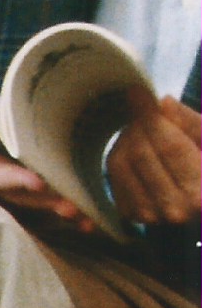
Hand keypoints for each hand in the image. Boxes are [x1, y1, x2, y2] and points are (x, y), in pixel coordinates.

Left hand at [103, 86, 201, 232]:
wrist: (201, 194)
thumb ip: (189, 123)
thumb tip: (162, 104)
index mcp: (201, 192)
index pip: (170, 147)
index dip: (151, 117)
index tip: (138, 91)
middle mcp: (175, 210)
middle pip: (142, 153)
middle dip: (140, 123)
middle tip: (145, 107)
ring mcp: (150, 215)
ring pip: (122, 163)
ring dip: (129, 136)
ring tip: (145, 127)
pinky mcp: (131, 214)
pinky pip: (113, 174)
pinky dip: (122, 153)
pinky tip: (138, 146)